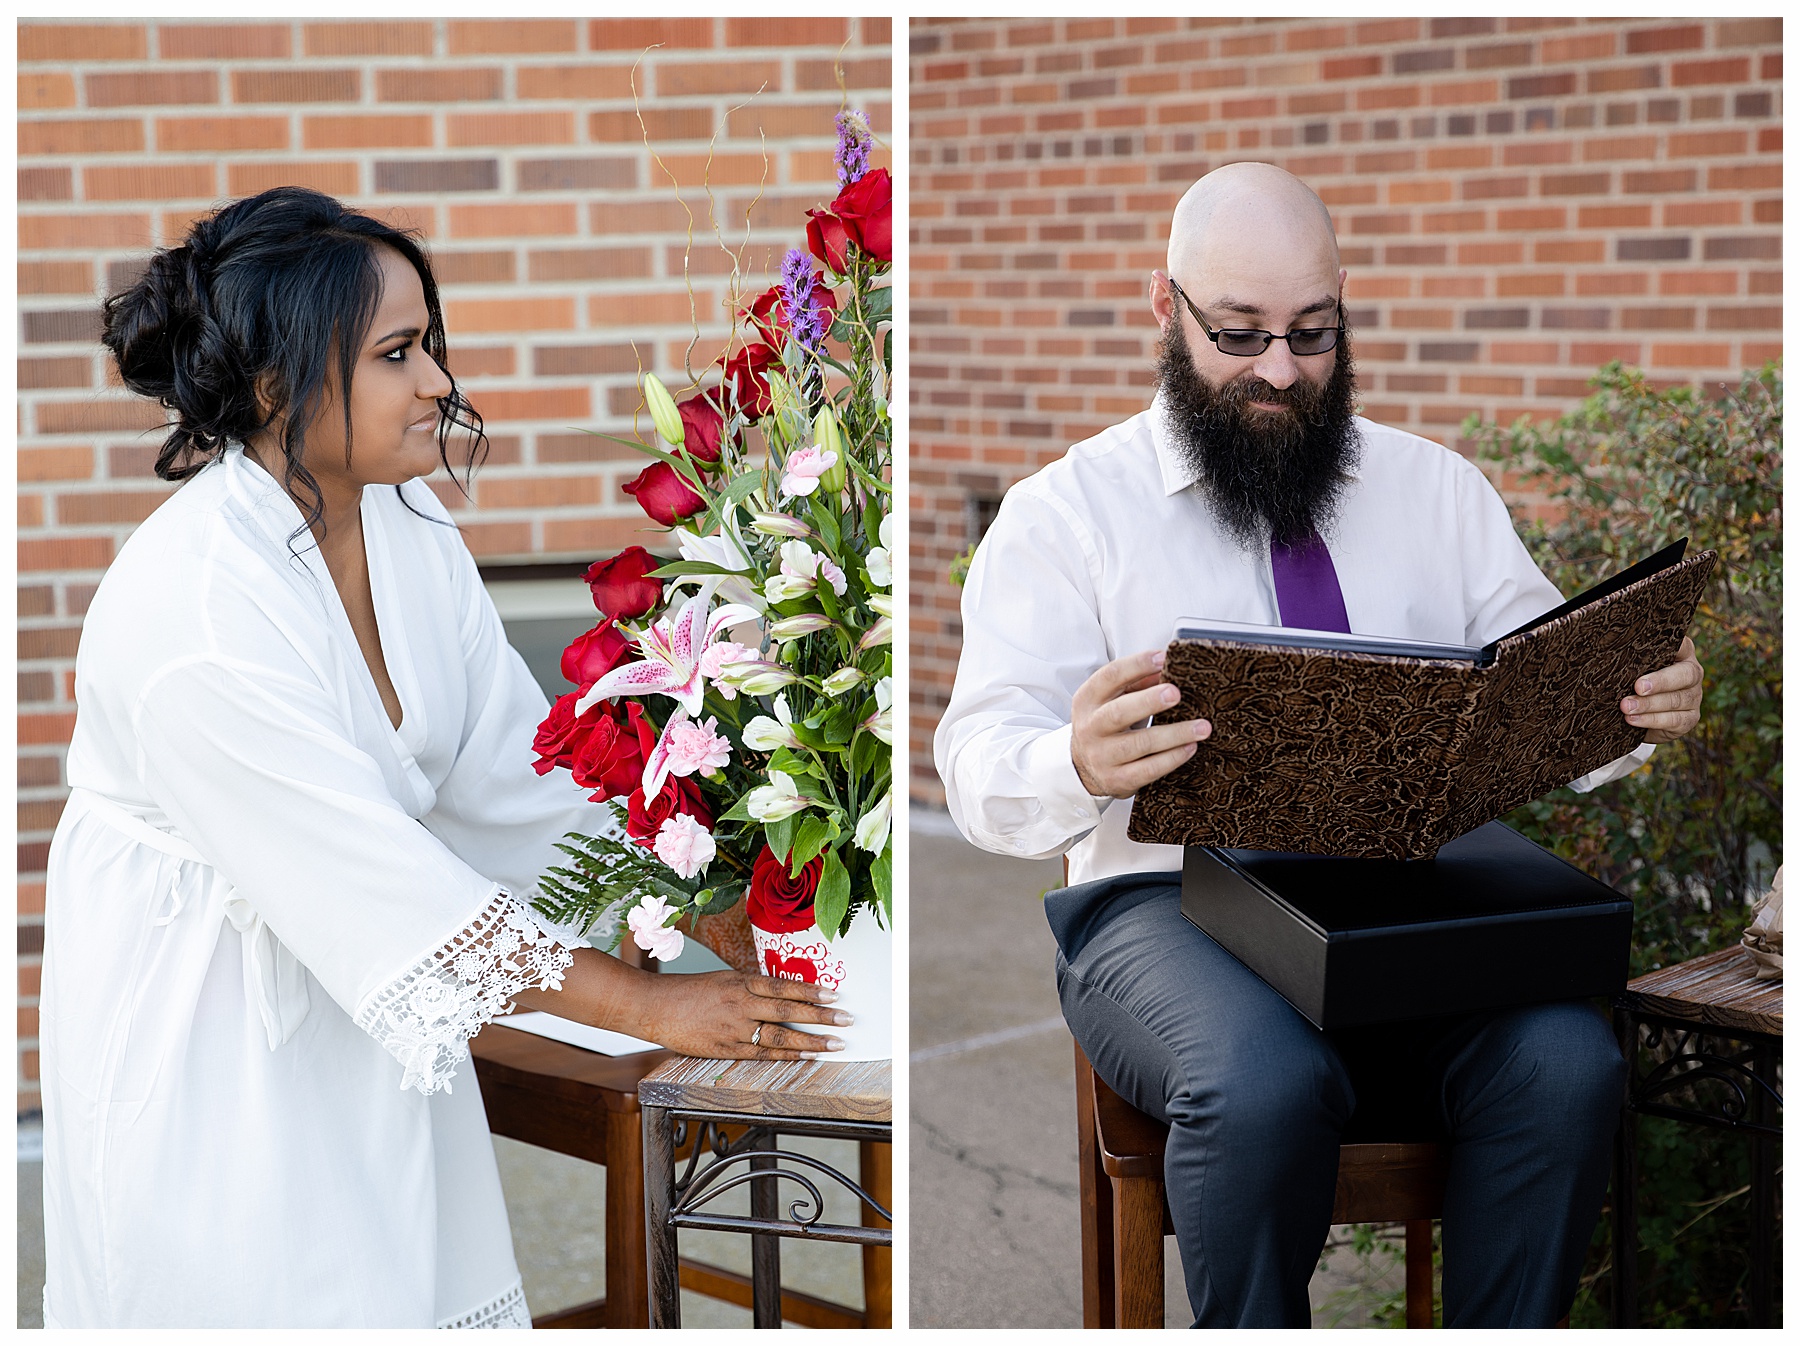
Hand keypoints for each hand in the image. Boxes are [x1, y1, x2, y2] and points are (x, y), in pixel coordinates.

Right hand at [642, 968, 851, 1060]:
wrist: (655, 1006)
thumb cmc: (689, 992)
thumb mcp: (724, 979)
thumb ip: (752, 987)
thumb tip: (783, 992)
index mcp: (741, 982)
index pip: (783, 986)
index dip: (811, 991)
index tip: (835, 995)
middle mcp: (740, 1003)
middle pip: (787, 1011)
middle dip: (821, 1016)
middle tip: (846, 1019)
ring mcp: (733, 1028)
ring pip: (778, 1036)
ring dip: (810, 1041)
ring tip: (834, 1044)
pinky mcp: (725, 1049)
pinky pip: (761, 1054)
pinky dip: (786, 1056)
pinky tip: (804, 1057)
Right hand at [1071, 649, 1212, 798]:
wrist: (1082, 766)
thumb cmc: (1106, 725)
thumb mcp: (1113, 699)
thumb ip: (1137, 682)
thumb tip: (1168, 666)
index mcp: (1088, 700)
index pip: (1110, 676)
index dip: (1136, 665)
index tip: (1163, 658)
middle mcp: (1090, 727)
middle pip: (1119, 712)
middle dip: (1149, 701)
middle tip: (1176, 693)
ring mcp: (1102, 756)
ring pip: (1140, 744)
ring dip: (1174, 734)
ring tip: (1202, 727)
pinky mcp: (1117, 780)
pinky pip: (1148, 770)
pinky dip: (1172, 758)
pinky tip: (1190, 747)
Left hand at [1623, 636, 1703, 743]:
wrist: (1642, 715)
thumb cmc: (1633, 680)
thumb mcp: (1632, 665)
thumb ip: (1628, 654)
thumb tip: (1601, 638)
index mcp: (1681, 654)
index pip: (1681, 644)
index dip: (1672, 646)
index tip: (1650, 648)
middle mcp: (1692, 673)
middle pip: (1685, 675)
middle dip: (1660, 681)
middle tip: (1637, 686)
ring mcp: (1694, 696)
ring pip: (1676, 700)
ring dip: (1649, 704)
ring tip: (1626, 707)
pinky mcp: (1690, 718)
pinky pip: (1675, 720)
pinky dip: (1652, 720)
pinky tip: (1633, 719)